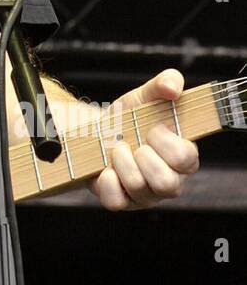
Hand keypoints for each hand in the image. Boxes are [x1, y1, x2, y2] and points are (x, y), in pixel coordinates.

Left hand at [90, 68, 198, 210]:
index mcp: (183, 157)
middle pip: (167, 184)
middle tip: (134, 142)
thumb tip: (172, 88)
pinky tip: (106, 168)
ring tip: (117, 149)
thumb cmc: (130, 117)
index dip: (167, 143)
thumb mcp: (146, 95)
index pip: (187, 159)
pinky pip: (117, 201)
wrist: (97, 132)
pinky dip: (107, 182)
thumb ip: (166, 82)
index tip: (153, 128)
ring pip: (140, 189)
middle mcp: (170, 180)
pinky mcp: (123, 202)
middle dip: (145, 158)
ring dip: (123, 163)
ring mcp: (146, 195)